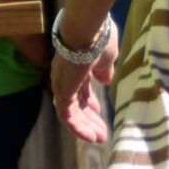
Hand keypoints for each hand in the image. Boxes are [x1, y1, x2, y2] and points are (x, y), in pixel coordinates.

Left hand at [48, 18, 116, 144]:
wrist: (88, 30)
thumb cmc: (99, 39)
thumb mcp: (107, 58)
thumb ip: (104, 71)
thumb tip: (105, 80)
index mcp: (76, 67)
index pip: (79, 88)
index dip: (89, 102)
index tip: (99, 112)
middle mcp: (65, 76)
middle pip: (75, 102)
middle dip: (89, 118)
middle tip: (102, 132)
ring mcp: (62, 84)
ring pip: (71, 112)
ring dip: (85, 126)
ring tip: (100, 138)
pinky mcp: (62, 91)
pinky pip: (67, 116)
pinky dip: (78, 127)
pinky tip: (91, 137)